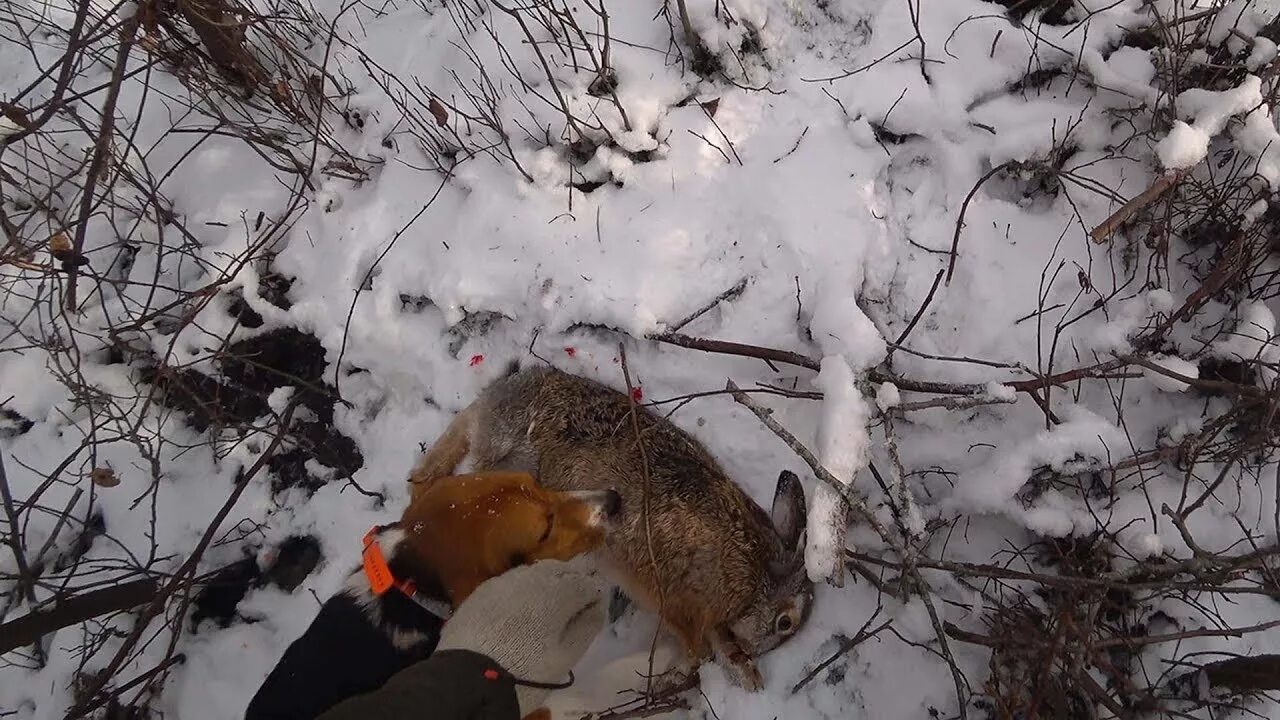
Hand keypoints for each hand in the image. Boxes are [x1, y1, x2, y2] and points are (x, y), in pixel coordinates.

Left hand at [437, 557, 605, 716]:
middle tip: (569, 610)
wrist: (468, 679)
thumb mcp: (566, 657)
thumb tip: (599, 605)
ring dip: (545, 584)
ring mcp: (505, 580)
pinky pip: (510, 582)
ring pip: (534, 573)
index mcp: (559, 592)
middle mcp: (533, 577)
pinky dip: (521, 591)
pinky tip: (518, 610)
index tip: (590, 613)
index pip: (587, 584)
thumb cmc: (526, 671)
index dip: (592, 598)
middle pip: (560, 570)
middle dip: (570, 584)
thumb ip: (587, 626)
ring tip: (543, 610)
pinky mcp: (483, 589)